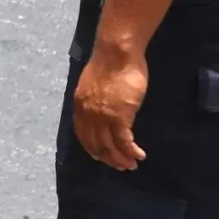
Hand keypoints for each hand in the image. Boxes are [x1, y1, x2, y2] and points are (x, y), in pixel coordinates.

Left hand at [72, 46, 148, 170]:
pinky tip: (139, 155)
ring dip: (121, 159)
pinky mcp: (120, 117)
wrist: (117, 53)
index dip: (93, 148)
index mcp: (80, 105)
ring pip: (110, 146)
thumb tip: (101, 109)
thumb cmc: (110, 64)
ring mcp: (103, 117)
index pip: (83, 135)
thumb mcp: (94, 85)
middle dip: (108, 158)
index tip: (101, 156)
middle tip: (120, 166)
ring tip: (131, 165)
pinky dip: (132, 151)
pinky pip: (125, 142)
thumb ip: (95, 99)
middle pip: (96, 144)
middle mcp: (88, 114)